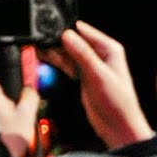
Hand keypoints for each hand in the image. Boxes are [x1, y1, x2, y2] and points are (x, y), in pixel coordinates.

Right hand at [40, 21, 154, 148]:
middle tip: (39, 41)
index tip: (49, 30)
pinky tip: (44, 59)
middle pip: (73, 41)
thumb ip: (83, 54)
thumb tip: (68, 36)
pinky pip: (66, 65)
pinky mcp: (83, 77)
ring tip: (38, 49)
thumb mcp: (99, 75)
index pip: (83, 31)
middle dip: (57, 41)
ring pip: (67, 53)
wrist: (118, 126)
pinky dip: (56, 62)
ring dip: (54, 52)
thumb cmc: (119, 103)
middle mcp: (99, 55)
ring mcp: (90, 66)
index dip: (66, 30)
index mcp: (109, 49)